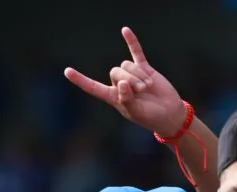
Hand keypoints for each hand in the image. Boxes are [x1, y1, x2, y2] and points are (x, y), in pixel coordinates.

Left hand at [64, 27, 187, 137]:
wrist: (169, 112)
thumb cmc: (150, 117)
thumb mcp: (136, 113)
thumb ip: (127, 99)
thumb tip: (121, 83)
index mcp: (114, 97)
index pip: (93, 87)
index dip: (81, 80)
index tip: (67, 72)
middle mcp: (120, 85)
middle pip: (115, 72)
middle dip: (130, 80)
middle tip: (142, 91)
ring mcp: (132, 75)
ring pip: (126, 65)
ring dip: (138, 75)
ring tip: (148, 86)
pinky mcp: (144, 68)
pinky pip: (135, 52)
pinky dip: (131, 41)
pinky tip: (125, 30)